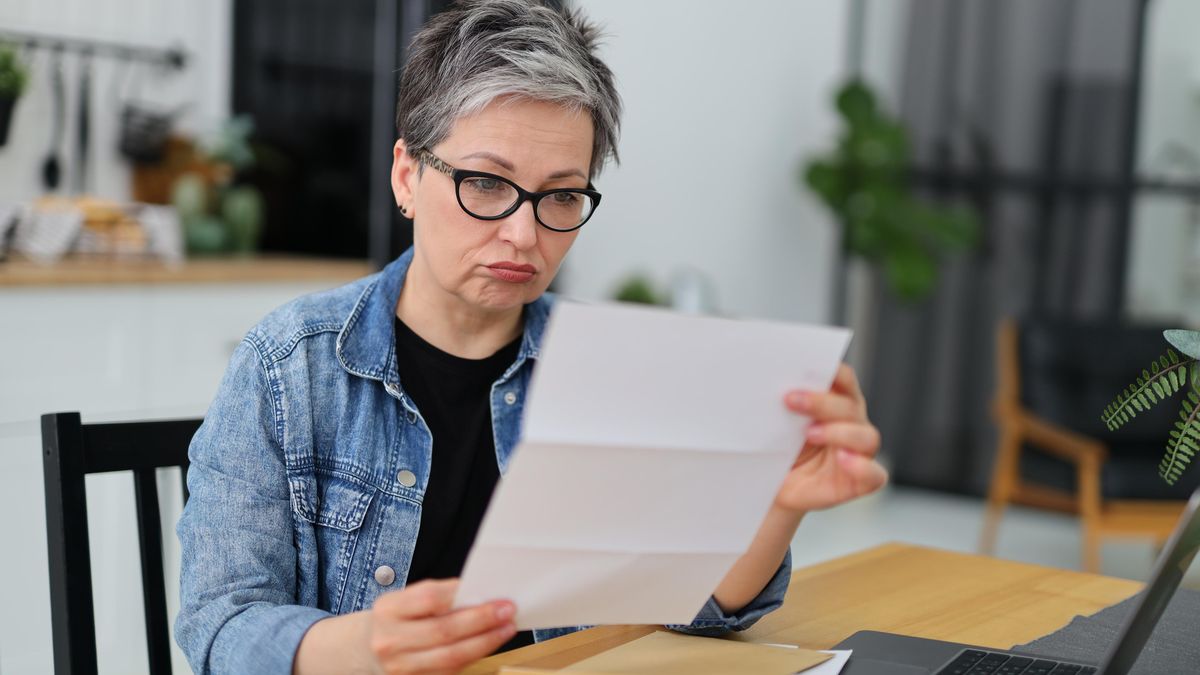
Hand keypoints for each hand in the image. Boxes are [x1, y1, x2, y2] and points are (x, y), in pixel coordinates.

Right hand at [367, 579, 516, 674]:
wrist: (374, 648)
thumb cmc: (400, 618)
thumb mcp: (410, 598)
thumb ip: (441, 595)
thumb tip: (482, 593)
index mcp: (388, 610)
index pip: (429, 599)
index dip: (463, 595)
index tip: (492, 593)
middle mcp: (390, 641)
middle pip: (444, 630)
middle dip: (482, 620)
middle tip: (508, 611)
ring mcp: (401, 667)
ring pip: (451, 656)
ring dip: (485, 642)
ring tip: (506, 628)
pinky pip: (451, 671)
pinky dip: (474, 656)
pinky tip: (489, 643)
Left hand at [774, 364, 886, 512]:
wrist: (773, 488)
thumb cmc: (778, 452)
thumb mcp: (774, 426)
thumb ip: (781, 407)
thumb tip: (769, 385)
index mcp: (835, 402)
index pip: (843, 379)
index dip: (832, 371)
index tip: (808, 364)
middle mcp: (852, 423)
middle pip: (850, 406)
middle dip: (821, 401)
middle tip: (790, 399)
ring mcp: (859, 453)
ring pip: (865, 436)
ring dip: (838, 431)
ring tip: (810, 433)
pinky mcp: (860, 481)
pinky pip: (874, 474)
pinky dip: (862, 466)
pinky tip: (843, 459)